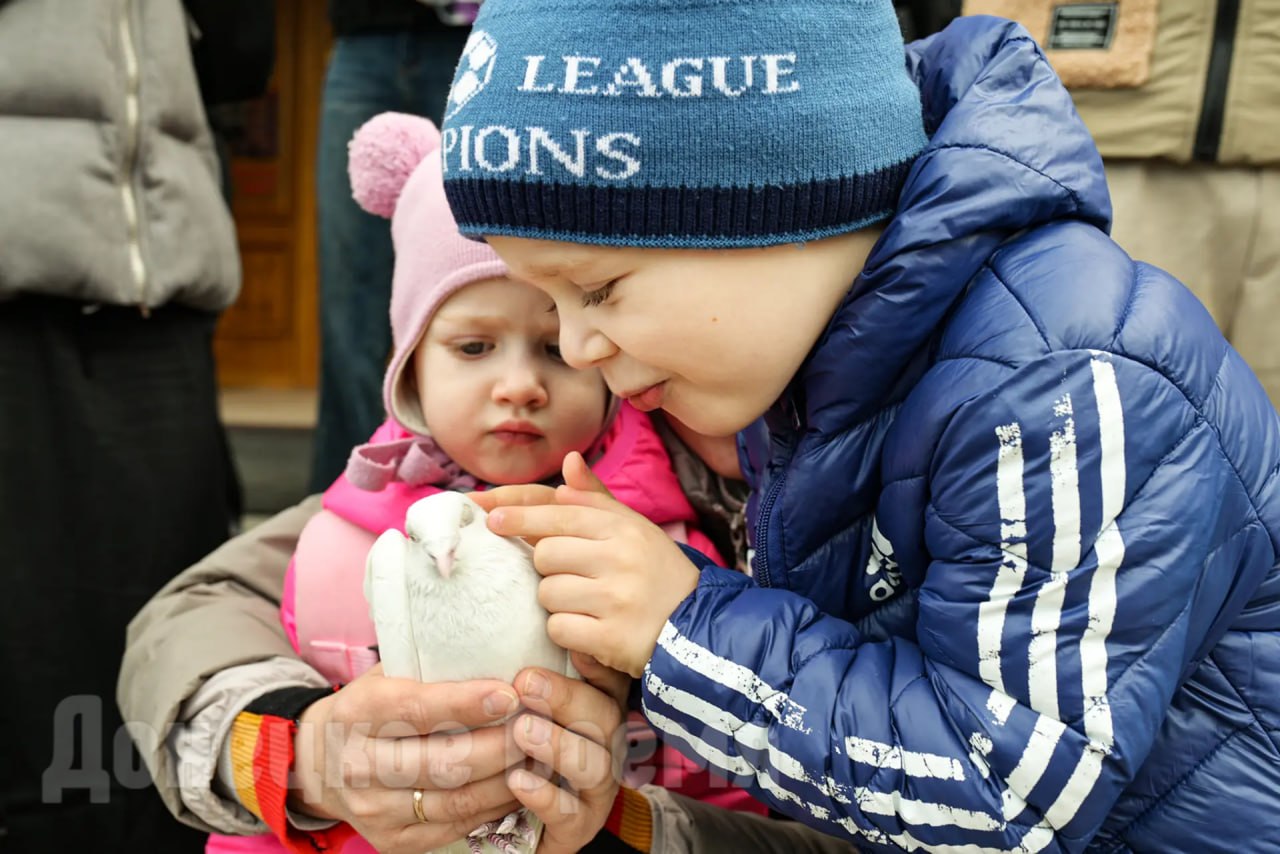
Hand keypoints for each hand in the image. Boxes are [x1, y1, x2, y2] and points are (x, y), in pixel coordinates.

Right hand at [291, 664, 524, 853]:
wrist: (319, 764)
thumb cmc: (371, 708)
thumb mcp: (386, 676)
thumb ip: (431, 667)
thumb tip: (499, 646)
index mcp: (358, 713)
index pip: (416, 710)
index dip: (467, 703)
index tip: (510, 694)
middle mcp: (359, 765)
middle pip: (443, 761)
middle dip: (501, 746)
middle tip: (540, 726)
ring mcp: (374, 809)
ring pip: (456, 800)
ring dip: (507, 779)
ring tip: (541, 755)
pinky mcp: (392, 841)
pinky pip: (457, 826)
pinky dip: (495, 807)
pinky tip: (520, 785)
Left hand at [486, 453, 700, 677]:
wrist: (700, 630)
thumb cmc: (658, 576)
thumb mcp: (636, 531)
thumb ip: (597, 500)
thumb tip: (569, 460)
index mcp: (625, 528)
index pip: (560, 515)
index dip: (520, 516)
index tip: (491, 519)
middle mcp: (621, 558)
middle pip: (545, 555)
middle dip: (548, 569)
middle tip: (573, 578)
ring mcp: (617, 598)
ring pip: (548, 593)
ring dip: (558, 603)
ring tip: (587, 606)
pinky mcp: (612, 637)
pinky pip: (559, 629)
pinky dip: (567, 633)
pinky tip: (590, 632)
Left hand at [508, 659, 626, 853]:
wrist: (517, 823)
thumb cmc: (523, 751)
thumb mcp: (528, 708)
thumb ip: (531, 678)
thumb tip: (522, 632)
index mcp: (598, 711)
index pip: (608, 681)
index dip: (596, 663)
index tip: (571, 645)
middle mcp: (606, 747)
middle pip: (604, 717)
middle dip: (567, 698)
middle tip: (526, 682)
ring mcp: (597, 788)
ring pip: (593, 765)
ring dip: (558, 745)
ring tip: (522, 731)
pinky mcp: (579, 826)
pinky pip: (570, 814)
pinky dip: (545, 796)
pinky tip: (517, 780)